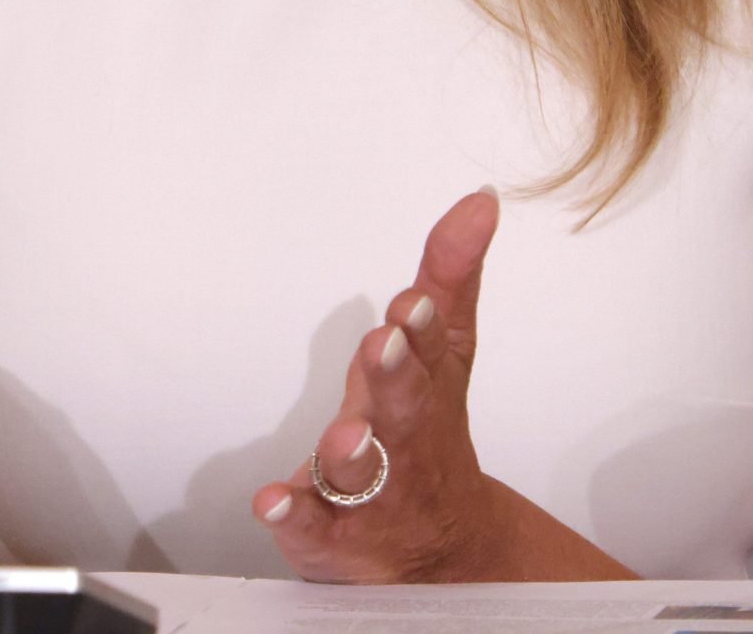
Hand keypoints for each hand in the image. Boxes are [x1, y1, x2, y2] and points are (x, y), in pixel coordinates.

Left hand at [255, 186, 505, 581]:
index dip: (422, 325)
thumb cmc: (425, 430)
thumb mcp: (441, 349)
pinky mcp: (333, 535)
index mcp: (427, 386)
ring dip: (353, 450)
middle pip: (405, 406)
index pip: (431, 349)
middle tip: (386, 344)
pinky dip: (294, 514)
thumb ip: (450, 274)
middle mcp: (404, 437)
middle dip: (396, 374)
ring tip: (344, 437)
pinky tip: (273, 500)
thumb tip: (479, 199)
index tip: (413, 302)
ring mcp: (371, 491)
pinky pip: (312, 527)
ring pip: (364, 471)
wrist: (441, 552)